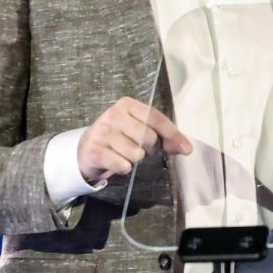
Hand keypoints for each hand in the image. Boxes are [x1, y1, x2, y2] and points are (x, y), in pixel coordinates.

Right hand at [77, 97, 191, 184]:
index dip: (173, 134)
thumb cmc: (119, 139)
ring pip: (136, 153)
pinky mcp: (95, 150)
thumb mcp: (140, 131)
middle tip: (139, 149)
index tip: (186, 149)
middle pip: (148, 137)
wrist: (87, 150)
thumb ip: (164, 137)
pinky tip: (116, 162)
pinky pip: (123, 165)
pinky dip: (124, 168)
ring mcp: (103, 132)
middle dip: (150, 149)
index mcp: (128, 105)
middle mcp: (114, 114)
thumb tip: (186, 148)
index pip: (156, 118)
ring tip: (124, 154)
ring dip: (135, 159)